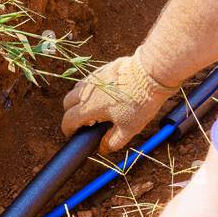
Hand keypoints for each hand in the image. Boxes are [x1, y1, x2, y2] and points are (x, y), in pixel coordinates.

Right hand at [61, 48, 177, 153]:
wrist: (150, 74)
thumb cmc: (139, 102)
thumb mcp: (128, 129)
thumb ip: (113, 141)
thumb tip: (103, 148)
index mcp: (89, 107)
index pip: (68, 120)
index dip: (68, 130)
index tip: (73, 135)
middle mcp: (87, 91)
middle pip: (67, 102)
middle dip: (70, 113)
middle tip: (82, 121)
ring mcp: (94, 78)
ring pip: (76, 89)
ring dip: (78, 99)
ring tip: (92, 107)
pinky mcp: (102, 68)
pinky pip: (88, 79)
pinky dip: (89, 89)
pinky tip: (102, 93)